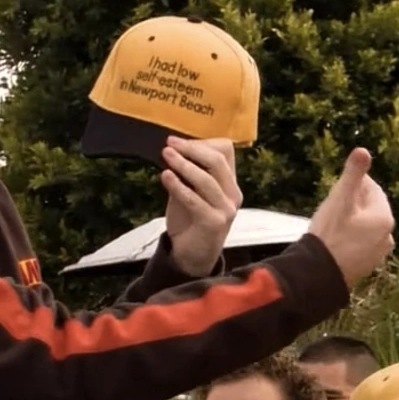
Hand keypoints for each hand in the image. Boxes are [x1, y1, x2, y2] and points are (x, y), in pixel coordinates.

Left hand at [159, 136, 241, 275]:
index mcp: (229, 183)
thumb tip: (172, 149)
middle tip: (169, 144)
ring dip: (183, 164)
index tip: (178, 142)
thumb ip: (186, 174)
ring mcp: (226, 209)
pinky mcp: (214, 223)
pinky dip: (178, 186)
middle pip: (217, 161)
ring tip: (166, 156)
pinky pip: (194, 199)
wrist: (192, 257)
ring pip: (206, 179)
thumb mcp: (189, 192)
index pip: (225, 152)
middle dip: (192, 149)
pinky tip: (165, 176)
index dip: (202, 143)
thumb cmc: (189, 221)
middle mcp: (232, 194)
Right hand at [308, 148, 394, 288]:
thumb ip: (353, 174)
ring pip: (364, 227)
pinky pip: (360, 243)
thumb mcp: (340, 199)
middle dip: (351, 204)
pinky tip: (334, 241)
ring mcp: (378, 253)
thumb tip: (363, 149)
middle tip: (330, 207)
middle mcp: (387, 235)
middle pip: (368, 208)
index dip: (353, 185)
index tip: (336, 190)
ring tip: (330, 224)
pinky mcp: (367, 265)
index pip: (372, 189)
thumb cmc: (330, 233)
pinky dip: (350, 238)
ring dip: (351, 222)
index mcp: (384, 217)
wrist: (320, 273)